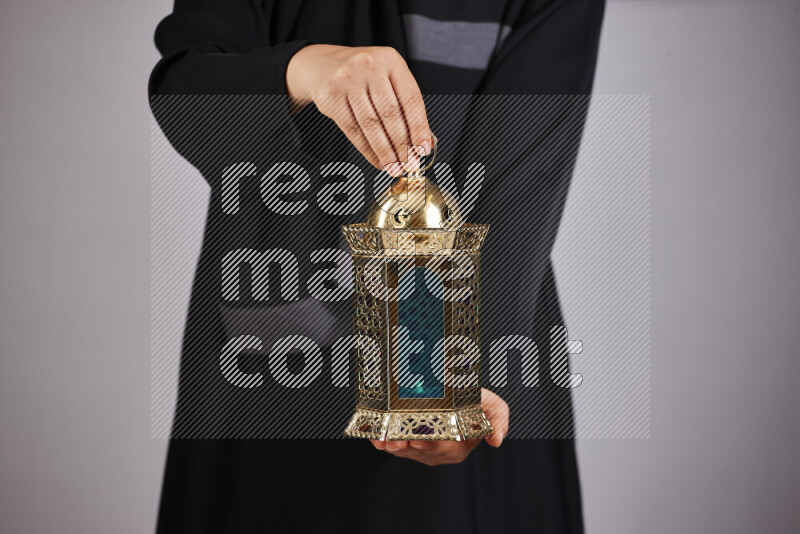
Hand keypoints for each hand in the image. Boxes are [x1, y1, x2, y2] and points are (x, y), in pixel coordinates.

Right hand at [286, 44, 432, 175]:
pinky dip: (367, 150)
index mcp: (391, 60)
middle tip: (410, 164)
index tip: (424, 149)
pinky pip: (352, 129)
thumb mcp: (386, 78)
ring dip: (385, 151)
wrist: (320, 65)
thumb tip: (424, 140)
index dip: (419, 127)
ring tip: (394, 167)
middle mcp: (369, 66)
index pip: (411, 99)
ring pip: (371, 124)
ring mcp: (348, 80)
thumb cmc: (361, 76)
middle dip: (402, 144)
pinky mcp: (331, 96)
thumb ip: (404, 105)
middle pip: (390, 113)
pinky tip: (377, 160)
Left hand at [369, 389, 508, 466]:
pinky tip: (375, 436)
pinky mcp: (406, 444)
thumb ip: (498, 419)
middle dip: (408, 445)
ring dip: (392, 445)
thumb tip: (497, 439)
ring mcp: (421, 450)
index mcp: (460, 446)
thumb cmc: (474, 401)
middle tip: (397, 438)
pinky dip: (382, 442)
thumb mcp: (492, 405)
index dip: (432, 445)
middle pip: (421, 450)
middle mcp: (440, 452)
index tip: (420, 439)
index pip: (445, 448)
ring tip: (384, 438)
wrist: (457, 393)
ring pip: (405, 450)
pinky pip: (393, 446)